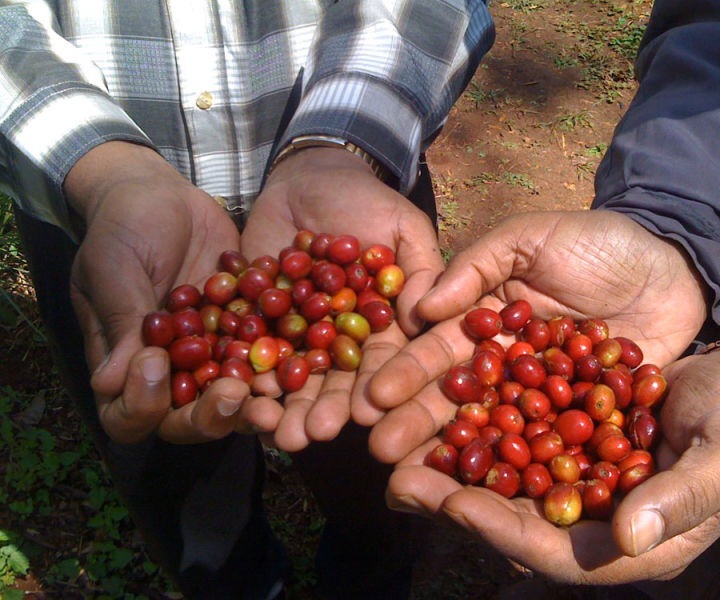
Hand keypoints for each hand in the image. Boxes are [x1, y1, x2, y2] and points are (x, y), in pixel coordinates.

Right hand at [66, 142, 263, 443]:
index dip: (143, 404)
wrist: (165, 195)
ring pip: (234, 397)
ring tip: (273, 390)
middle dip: (211, 414)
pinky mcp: (248, 334)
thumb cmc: (124, 228)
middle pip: (189, 419)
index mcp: (126, 367)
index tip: (155, 363)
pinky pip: (267, 356)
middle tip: (231, 393)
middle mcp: (172, 375)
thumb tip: (110, 383)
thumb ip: (121, 321)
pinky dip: (286, 361)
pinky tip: (307, 354)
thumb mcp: (115, 268)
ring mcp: (213, 358)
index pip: (129, 414)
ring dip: (254, 401)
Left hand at [241, 147, 442, 449]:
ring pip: (292, 373)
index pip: (381, 361)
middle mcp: (339, 337)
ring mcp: (297, 331)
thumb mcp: (402, 227)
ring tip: (276, 431)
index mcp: (379, 324)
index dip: (376, 386)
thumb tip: (426, 319)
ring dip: (284, 403)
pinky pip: (249, 347)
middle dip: (324, 407)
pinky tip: (238, 393)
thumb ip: (419, 270)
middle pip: (334, 379)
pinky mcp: (258, 318)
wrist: (307, 176)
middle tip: (313, 434)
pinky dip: (244, 370)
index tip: (369, 413)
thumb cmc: (364, 200)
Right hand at [368, 209, 708, 462]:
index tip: (373, 398)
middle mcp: (506, 365)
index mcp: (486, 322)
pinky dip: (524, 467)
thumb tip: (423, 307)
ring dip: (458, 453)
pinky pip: (550, 443)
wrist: (674, 263)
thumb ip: (478, 265)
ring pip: (493, 428)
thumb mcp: (530, 237)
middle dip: (417, 423)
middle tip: (379, 451)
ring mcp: (543, 397)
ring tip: (418, 479)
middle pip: (457, 397)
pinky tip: (494, 492)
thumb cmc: (597, 242)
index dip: (405, 373)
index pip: (438, 350)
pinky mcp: (583, 419)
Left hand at [385, 349, 719, 583]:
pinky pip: (513, 435)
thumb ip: (683, 497)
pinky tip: (440, 406)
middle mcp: (594, 514)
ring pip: (502, 478)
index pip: (557, 550)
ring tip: (397, 445)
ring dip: (451, 464)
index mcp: (635, 539)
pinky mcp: (566, 435)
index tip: (453, 505)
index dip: (503, 531)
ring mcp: (576, 474)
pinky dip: (476, 425)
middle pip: (513, 518)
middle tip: (398, 480)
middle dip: (454, 500)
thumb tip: (627, 538)